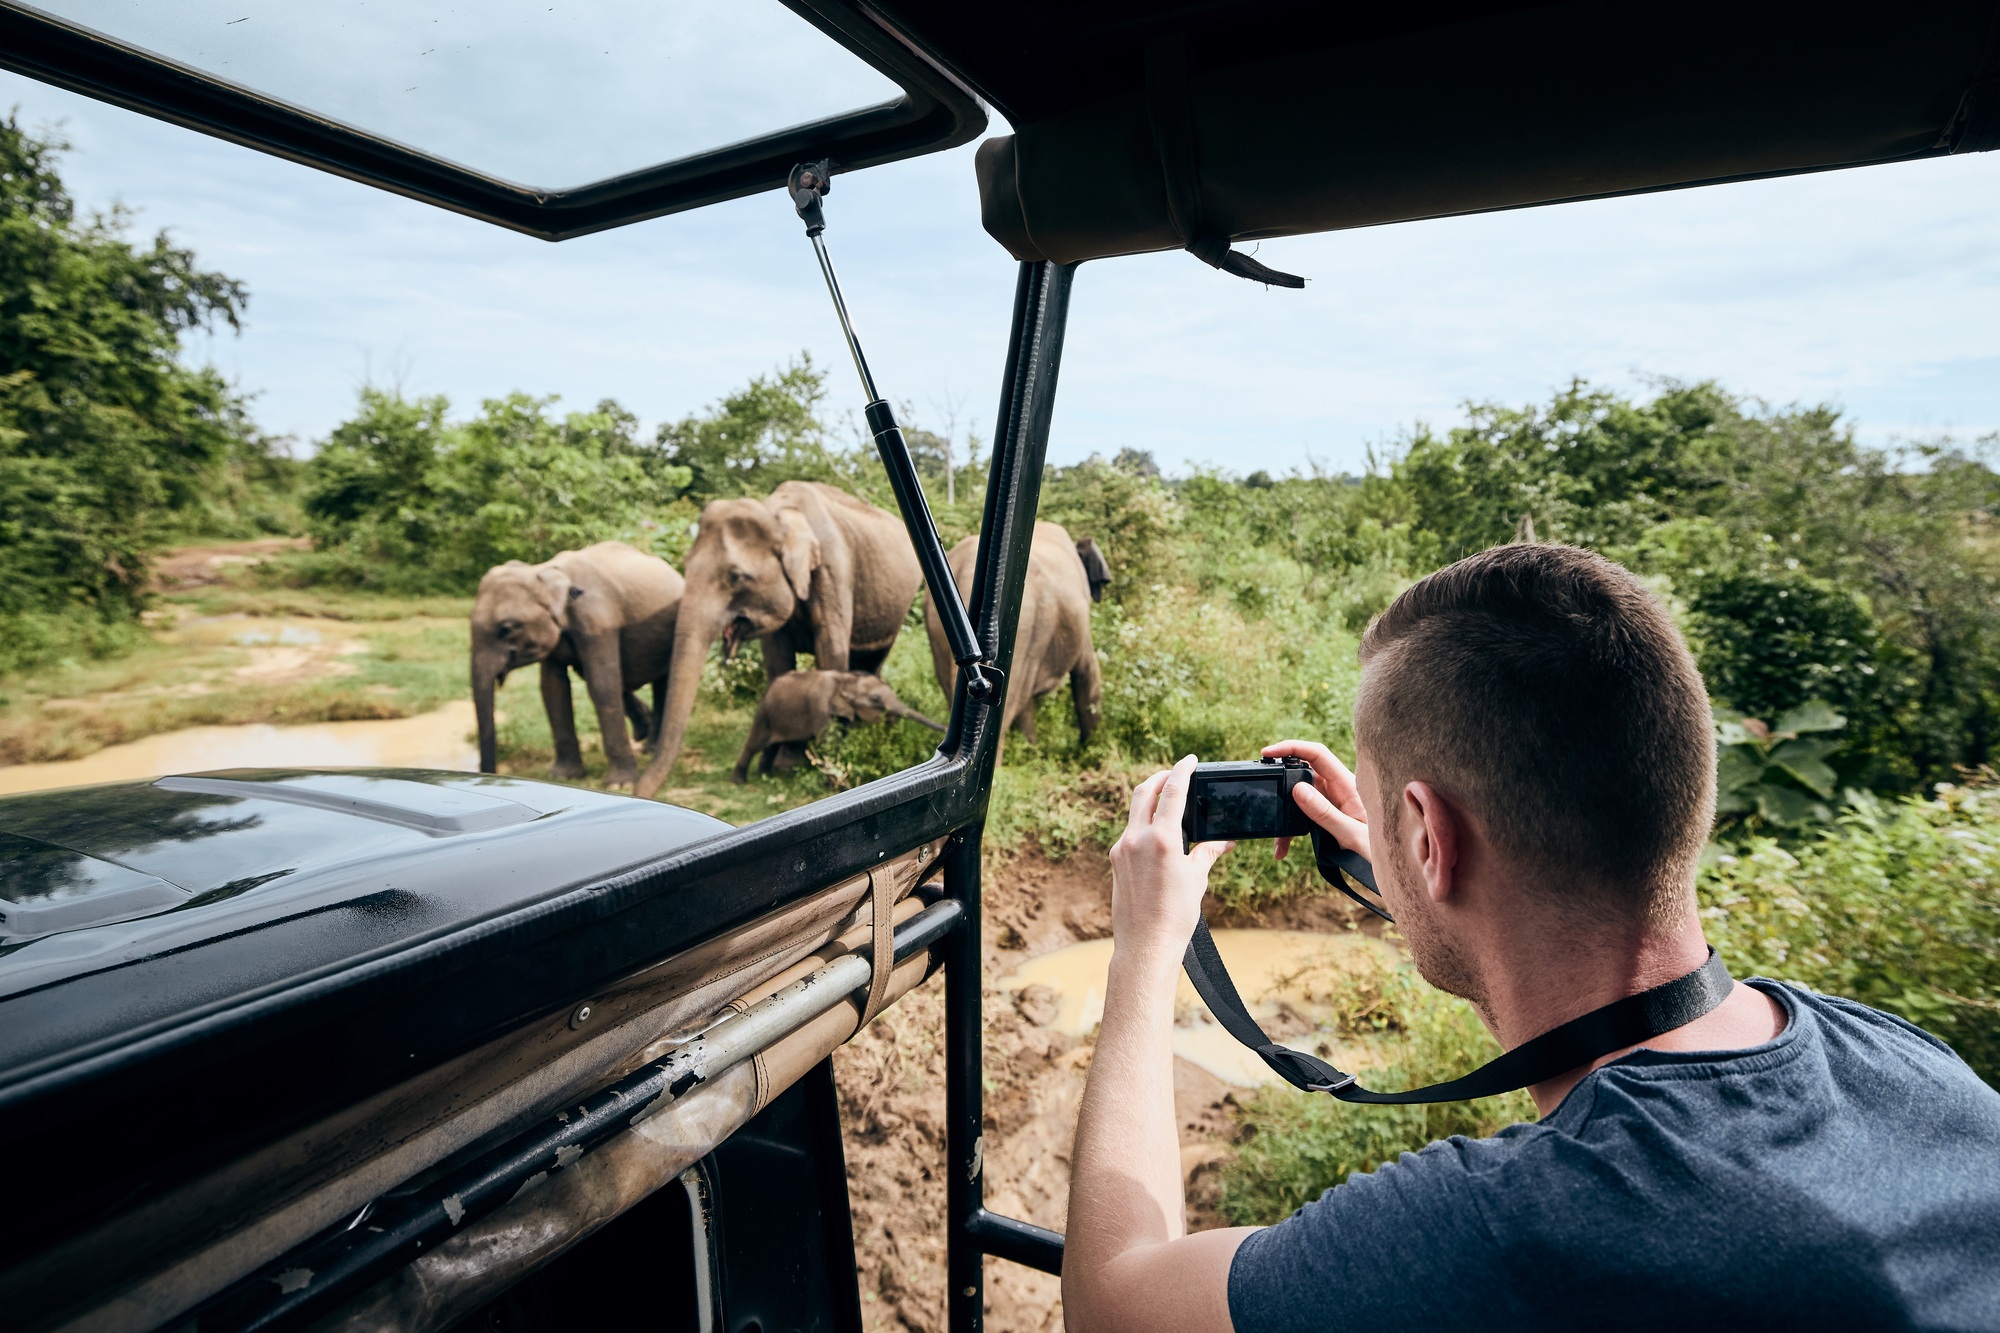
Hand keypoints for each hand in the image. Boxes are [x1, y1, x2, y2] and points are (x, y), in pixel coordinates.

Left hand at [1108, 756, 1231, 964]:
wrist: (1146, 945)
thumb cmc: (1176, 916)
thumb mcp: (1197, 879)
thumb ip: (1208, 852)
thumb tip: (1226, 841)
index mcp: (1160, 839)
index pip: (1172, 792)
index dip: (1182, 770)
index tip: (1190, 760)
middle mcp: (1136, 839)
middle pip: (1144, 792)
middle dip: (1160, 778)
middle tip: (1174, 774)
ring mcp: (1121, 849)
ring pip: (1133, 811)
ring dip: (1149, 799)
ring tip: (1166, 799)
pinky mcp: (1114, 861)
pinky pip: (1129, 832)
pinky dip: (1142, 823)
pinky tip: (1156, 831)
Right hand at [1262, 739, 1370, 861]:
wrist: (1393, 868)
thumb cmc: (1379, 852)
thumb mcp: (1351, 835)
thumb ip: (1325, 813)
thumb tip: (1298, 789)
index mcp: (1349, 785)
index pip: (1318, 754)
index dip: (1292, 748)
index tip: (1269, 753)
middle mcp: (1340, 789)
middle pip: (1303, 773)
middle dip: (1282, 786)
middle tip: (1266, 797)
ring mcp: (1333, 803)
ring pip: (1300, 798)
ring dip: (1285, 816)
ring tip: (1278, 840)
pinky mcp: (1329, 817)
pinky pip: (1303, 816)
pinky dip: (1291, 831)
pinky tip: (1283, 849)